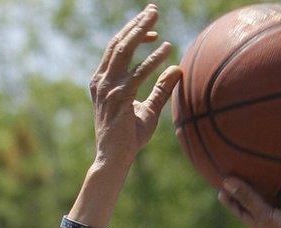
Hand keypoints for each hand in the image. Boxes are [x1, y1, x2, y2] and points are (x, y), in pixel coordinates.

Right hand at [90, 4, 181, 170]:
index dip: (132, 33)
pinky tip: (166, 50)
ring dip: (141, 32)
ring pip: (124, 51)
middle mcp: (102, 81)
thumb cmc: (129, 137)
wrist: (114, 159)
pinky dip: (152, 60)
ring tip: (157, 19)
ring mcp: (108, 89)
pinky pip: (137, 73)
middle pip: (118, 42)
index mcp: (102, 81)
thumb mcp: (148, 109)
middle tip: (153, 9)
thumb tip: (178, 69)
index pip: (116, 48)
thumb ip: (161, 88)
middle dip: (136, 23)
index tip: (151, 28)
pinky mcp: (119, 98)